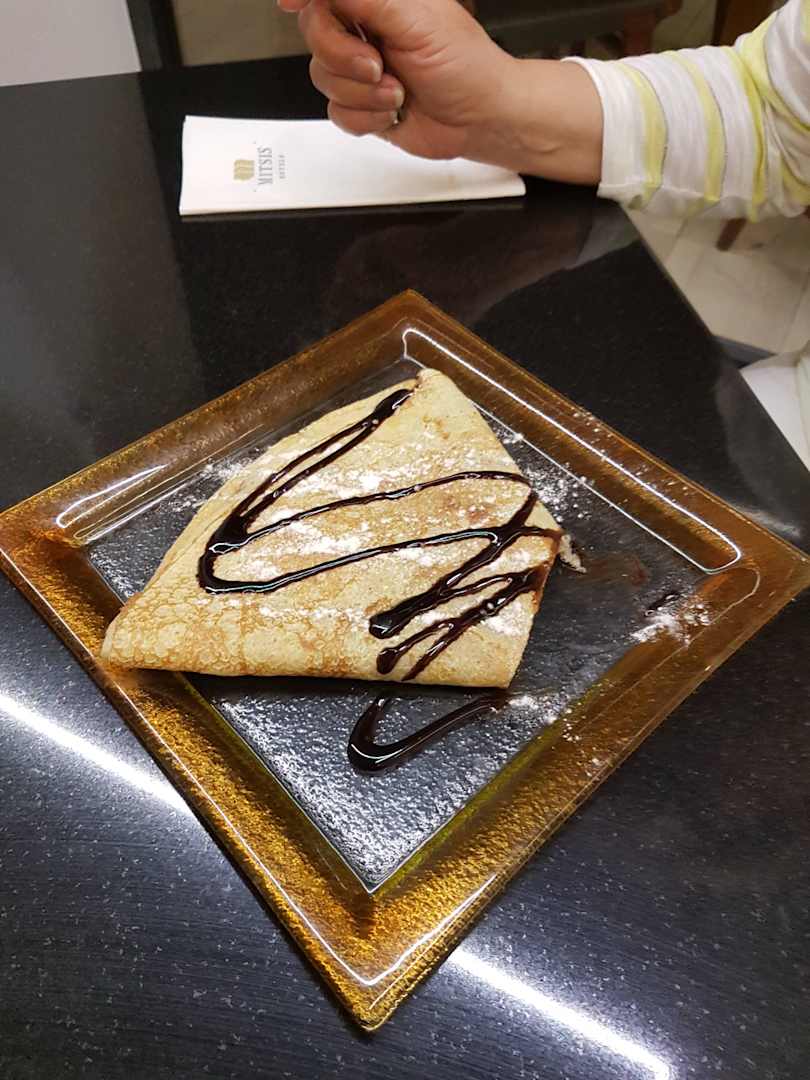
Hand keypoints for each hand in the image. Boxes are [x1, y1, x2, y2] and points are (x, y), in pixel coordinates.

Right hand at [278, 0, 518, 162]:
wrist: (479, 120)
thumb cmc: (464, 66)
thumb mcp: (413, 17)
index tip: (289, 2)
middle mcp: (365, 29)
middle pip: (314, 34)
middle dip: (343, 57)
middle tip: (378, 65)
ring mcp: (360, 69)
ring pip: (323, 77)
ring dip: (363, 93)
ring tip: (398, 92)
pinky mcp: (362, 105)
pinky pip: (337, 111)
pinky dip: (367, 117)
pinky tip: (394, 112)